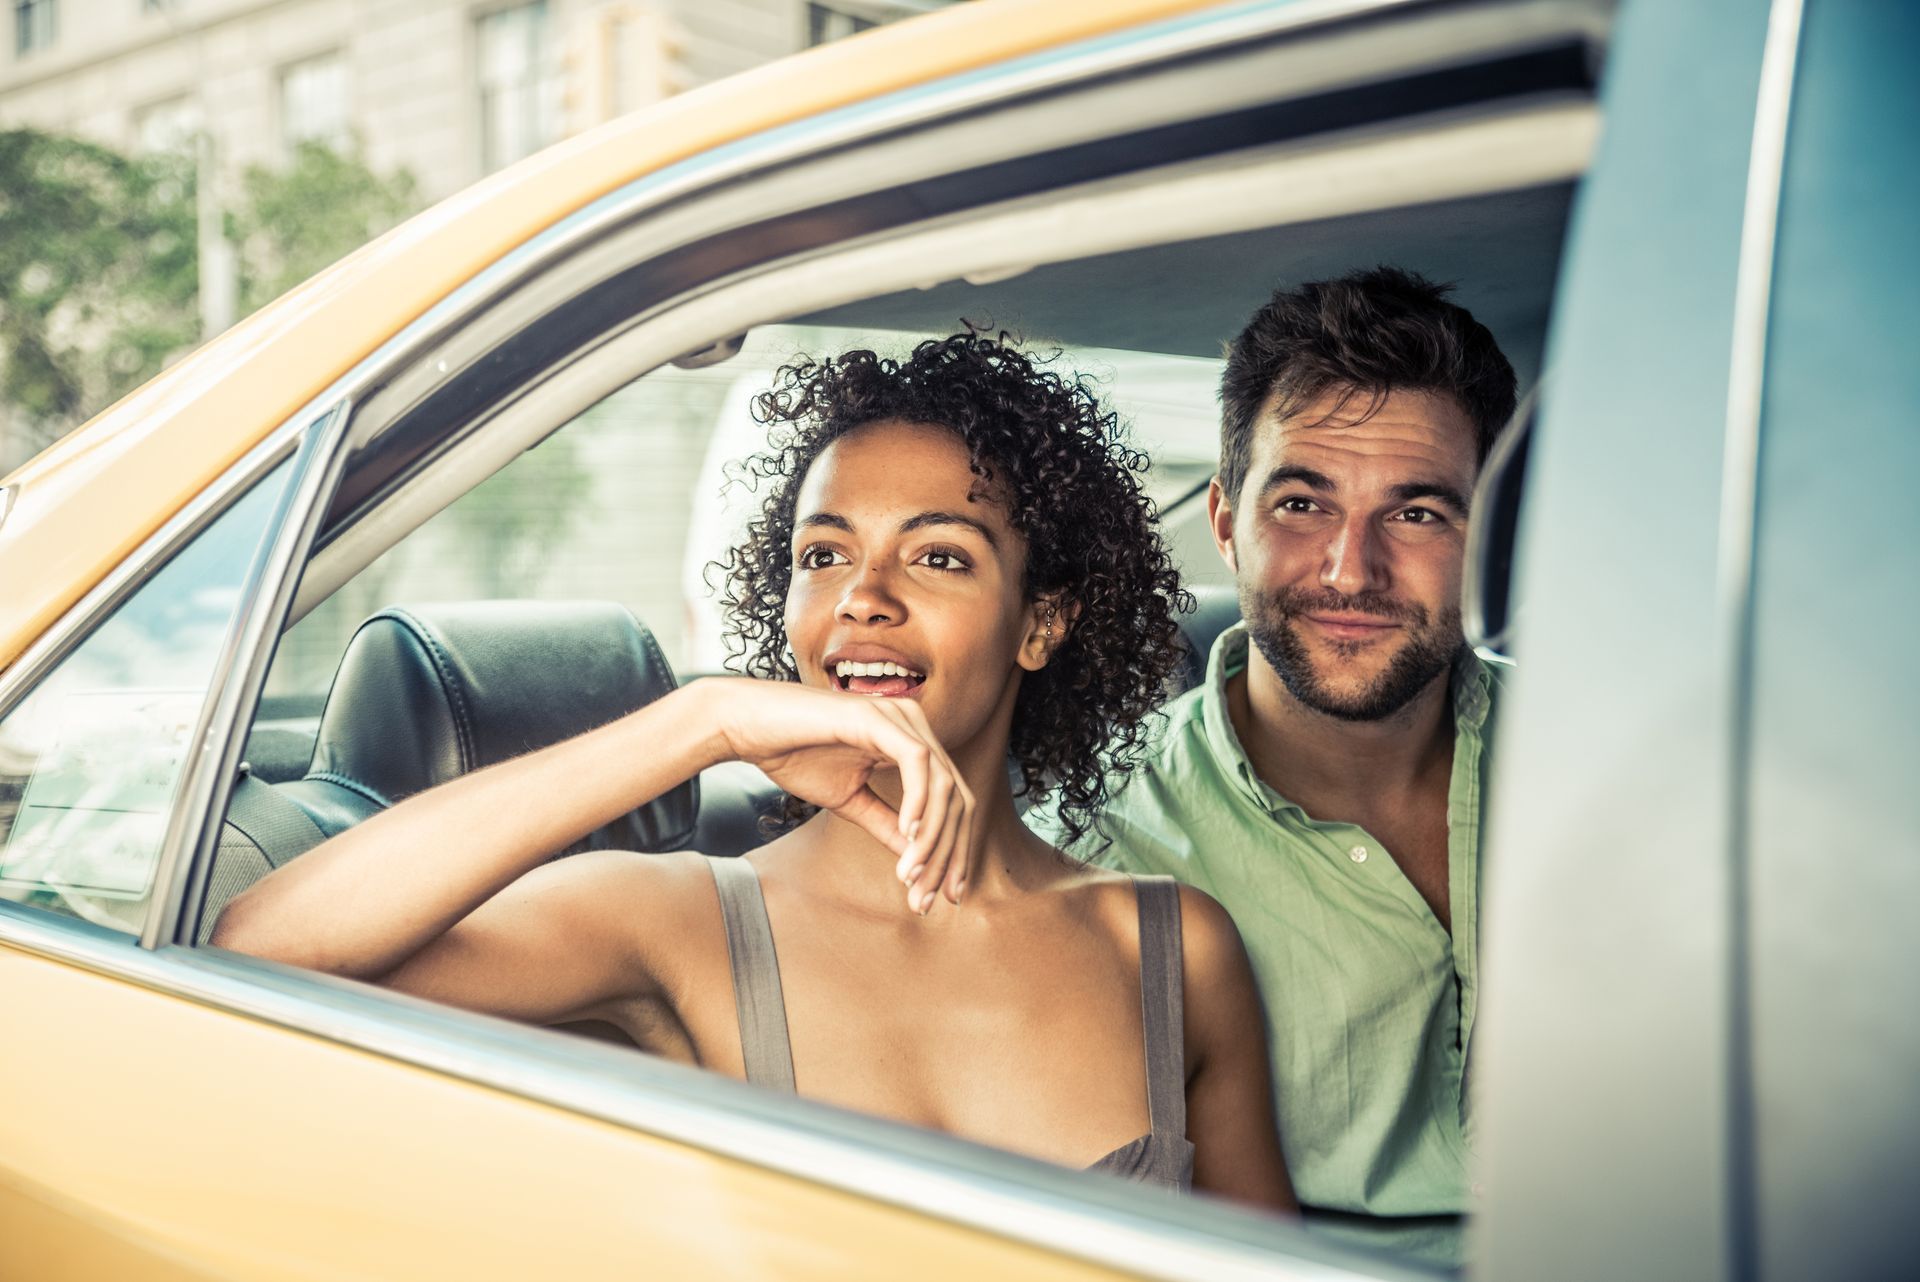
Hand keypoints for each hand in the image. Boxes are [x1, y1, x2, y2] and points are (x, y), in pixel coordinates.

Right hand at [698, 679, 973, 913]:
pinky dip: (918, 801)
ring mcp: (898, 717)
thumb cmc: (795, 755)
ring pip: (942, 784)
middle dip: (950, 853)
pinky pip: (915, 761)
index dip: (957, 849)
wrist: (748, 726)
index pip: (953, 800)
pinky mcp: (876, 716)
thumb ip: (887, 824)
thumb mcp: (850, 800)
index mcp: (912, 742)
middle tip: (930, 899)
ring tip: (911, 877)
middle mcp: (914, 725)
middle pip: (958, 796)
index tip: (947, 894)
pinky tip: (908, 835)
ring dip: (931, 838)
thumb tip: (917, 857)